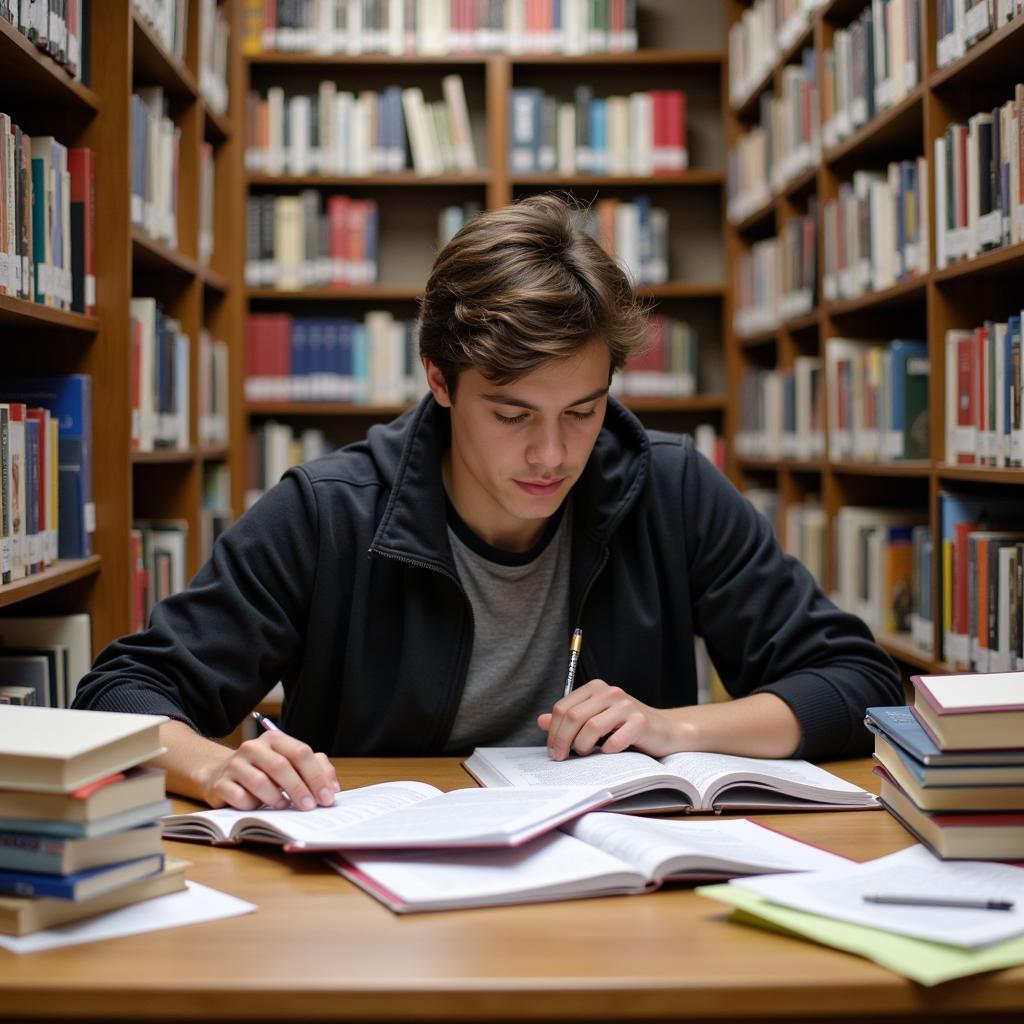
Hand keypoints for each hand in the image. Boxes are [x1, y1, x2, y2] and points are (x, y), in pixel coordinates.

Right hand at [197, 731, 339, 810]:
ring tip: (283, 806)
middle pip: (281, 766)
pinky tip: (258, 807)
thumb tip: (332, 788)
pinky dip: (252, 805)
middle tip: (309, 807)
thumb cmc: (263, 771)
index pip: (301, 752)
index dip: (316, 776)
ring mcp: (234, 765)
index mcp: (275, 739)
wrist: (221, 775)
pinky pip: (238, 797)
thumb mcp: (290, 765)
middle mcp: (253, 747)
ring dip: (275, 798)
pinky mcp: (220, 784)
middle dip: (299, 789)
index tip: (327, 797)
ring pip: (259, 782)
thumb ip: (316, 769)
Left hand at [538, 679, 689, 760]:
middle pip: (573, 717)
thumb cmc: (626, 727)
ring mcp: (626, 705)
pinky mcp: (640, 722)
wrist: (664, 731)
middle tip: (560, 757)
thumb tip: (542, 721)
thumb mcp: (595, 719)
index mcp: (596, 688)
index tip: (552, 750)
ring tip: (583, 754)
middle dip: (562, 741)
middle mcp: (610, 692)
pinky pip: (614, 741)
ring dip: (582, 747)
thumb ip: (569, 719)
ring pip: (590, 728)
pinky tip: (608, 754)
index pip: (563, 708)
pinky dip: (606, 752)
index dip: (553, 731)